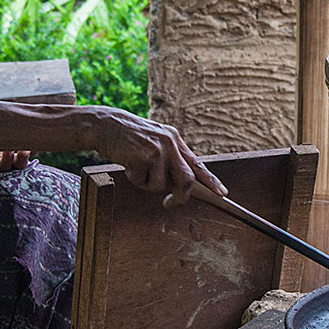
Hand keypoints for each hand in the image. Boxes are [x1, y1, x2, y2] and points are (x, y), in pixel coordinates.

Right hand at [86, 107, 227, 203]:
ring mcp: (157, 149)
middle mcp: (170, 142)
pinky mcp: (143, 156)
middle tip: (169, 203)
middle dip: (180, 196)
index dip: (211, 181)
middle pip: (186, 179)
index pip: (197, 164)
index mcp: (175, 139)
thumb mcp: (154, 140)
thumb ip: (169, 158)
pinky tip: (127, 162)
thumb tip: (182, 184)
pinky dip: (133, 178)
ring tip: (135, 167)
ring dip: (146, 183)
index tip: (223, 194)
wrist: (105, 124)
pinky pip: (142, 182)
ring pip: (161, 185)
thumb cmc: (128, 137)